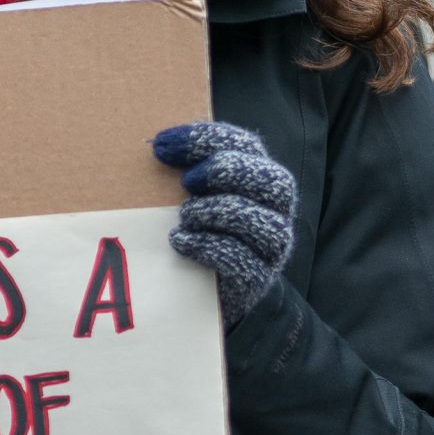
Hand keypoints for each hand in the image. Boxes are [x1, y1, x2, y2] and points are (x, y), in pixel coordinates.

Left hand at [151, 122, 295, 325]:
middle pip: (275, 182)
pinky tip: (180, 241)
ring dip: (216, 212)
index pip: (246, 146)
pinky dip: (206, 245)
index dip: (205, 140)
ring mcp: (271, 250)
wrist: (200, 295)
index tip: (161, 146)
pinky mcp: (256, 280)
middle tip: (186, 182)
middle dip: (226, 172)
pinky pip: (241, 259)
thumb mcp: (192, 196)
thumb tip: (157, 147)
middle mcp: (276, 213)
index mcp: (260, 181)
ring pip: (264, 223)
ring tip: (185, 217)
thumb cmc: (194, 234)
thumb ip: (188, 171)